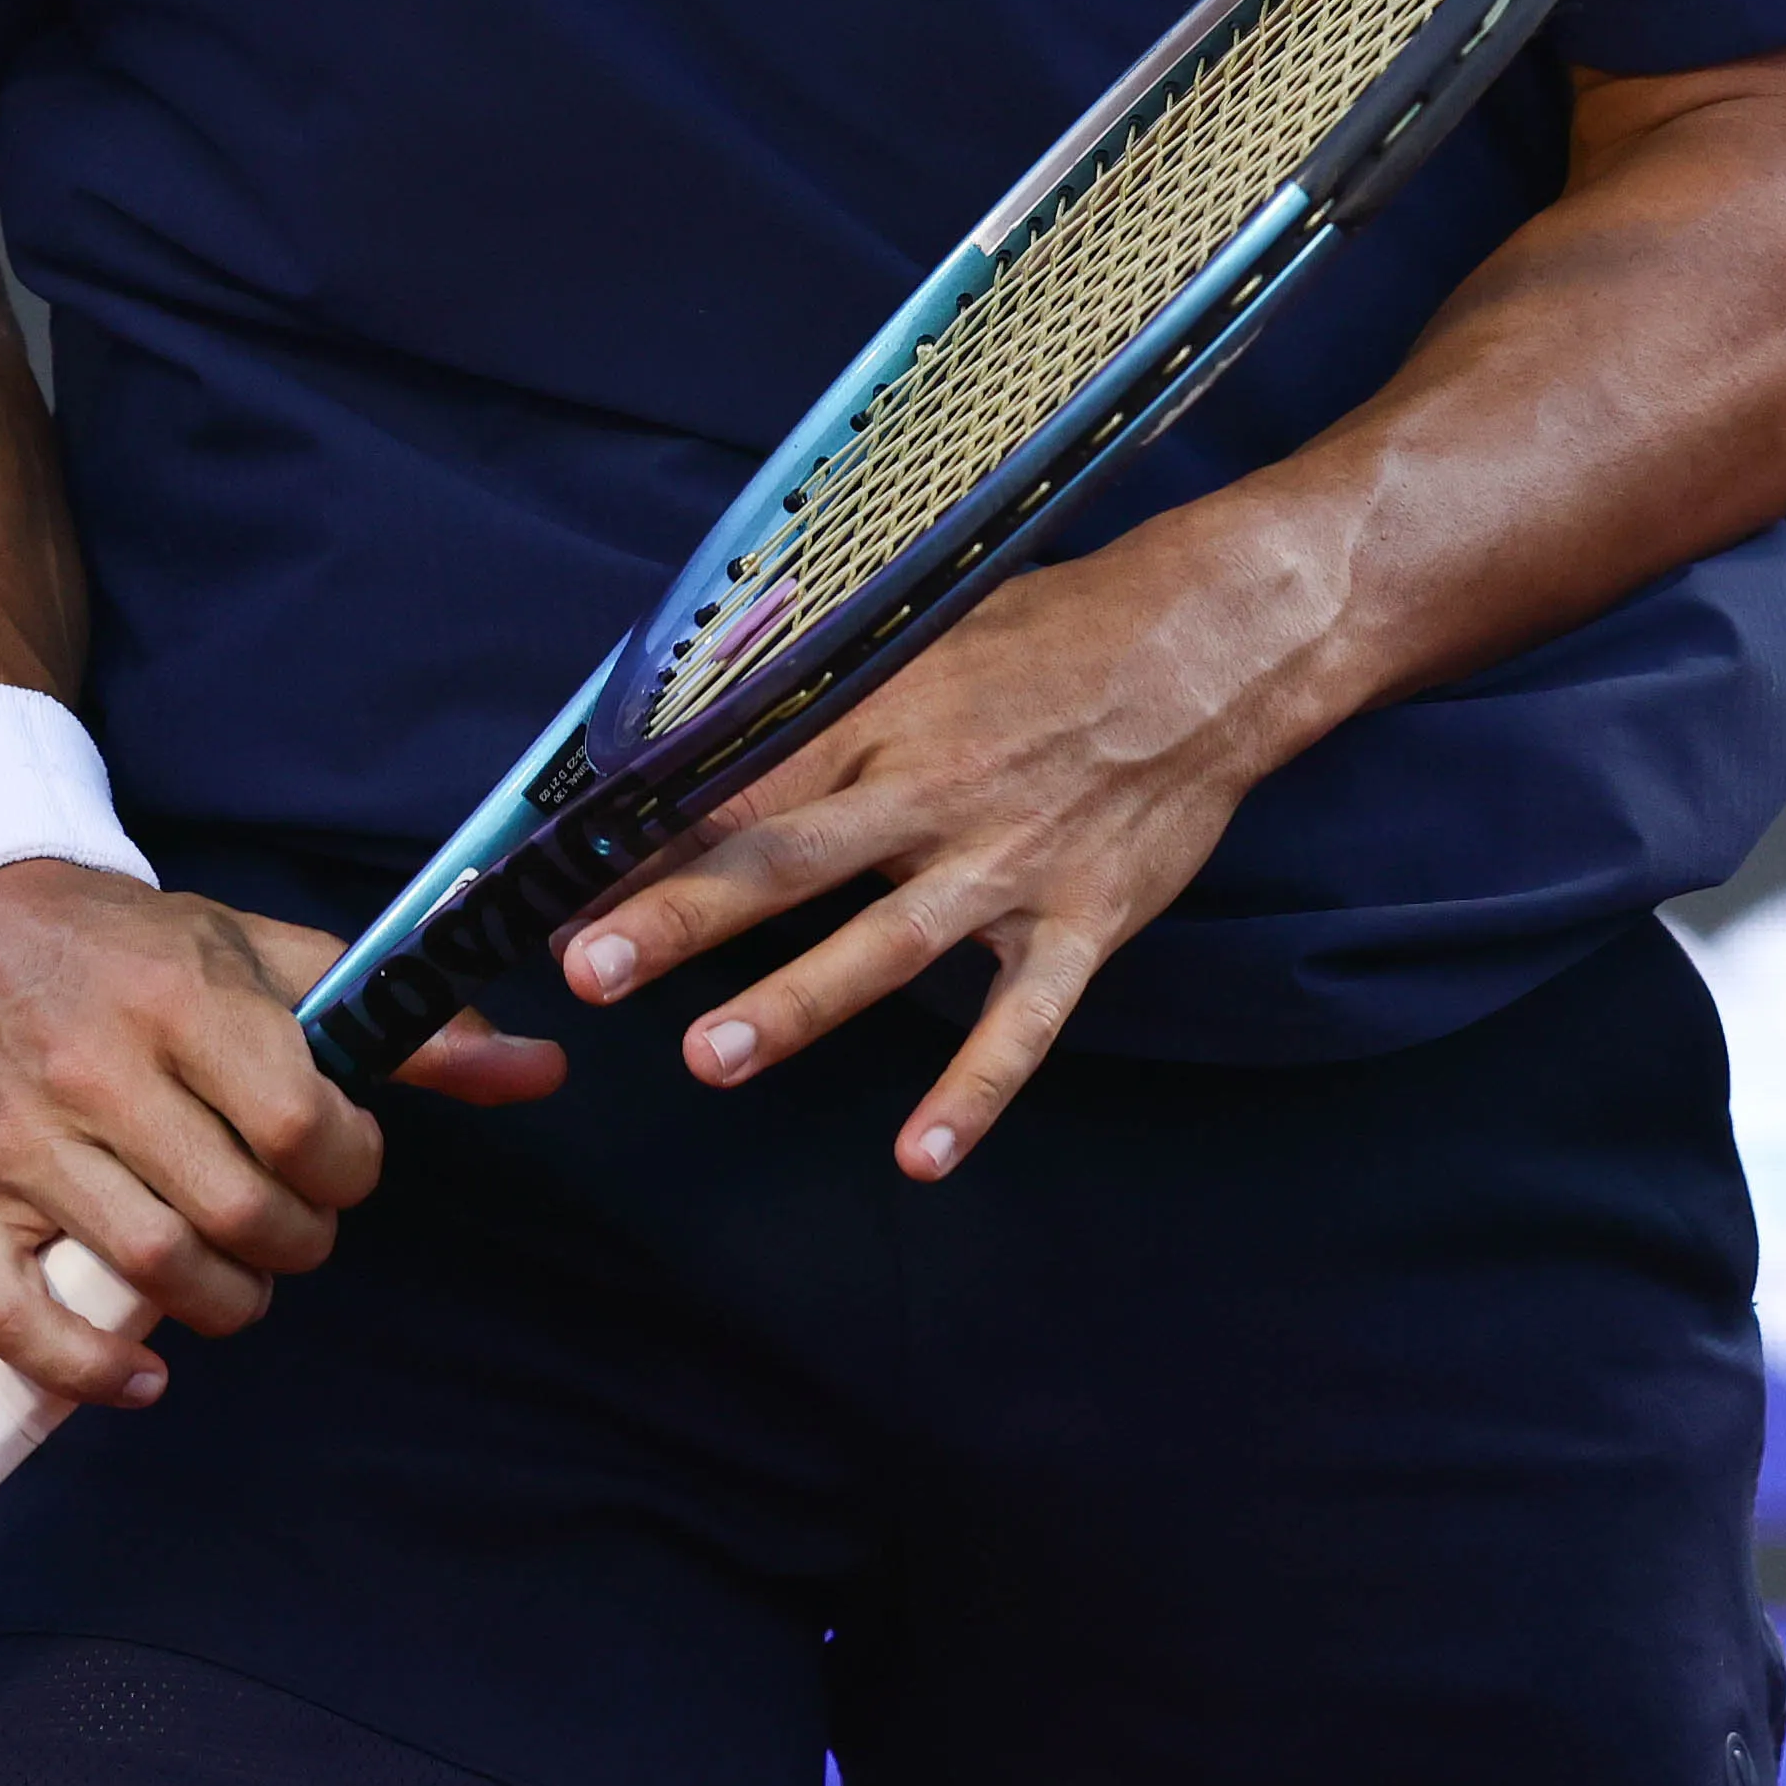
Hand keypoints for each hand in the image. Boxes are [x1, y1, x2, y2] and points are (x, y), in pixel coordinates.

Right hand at [0, 859, 564, 1407]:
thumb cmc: (141, 953)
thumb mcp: (275, 960)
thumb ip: (407, 1028)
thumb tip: (542, 1072)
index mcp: (182, 1000)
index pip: (298, 1125)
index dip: (348, 1167)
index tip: (345, 1160)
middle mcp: (94, 1071)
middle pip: (235, 1214)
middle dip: (298, 1241)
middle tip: (297, 1223)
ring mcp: (17, 1143)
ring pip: (149, 1271)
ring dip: (225, 1301)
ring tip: (240, 1273)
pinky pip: (16, 1321)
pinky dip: (88, 1370)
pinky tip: (145, 1374)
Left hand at [548, 502, 1339, 1183]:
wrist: (1218, 643)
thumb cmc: (1065, 628)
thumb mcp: (935, 630)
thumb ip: (837, 689)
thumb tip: (725, 721)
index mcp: (889, 715)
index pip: (750, 784)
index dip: (655, 839)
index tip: (566, 889)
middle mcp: (937, 793)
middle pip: (790, 862)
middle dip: (684, 919)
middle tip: (593, 970)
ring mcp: (1011, 866)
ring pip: (888, 946)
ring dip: (797, 1003)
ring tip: (712, 1058)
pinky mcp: (1085, 921)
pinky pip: (1022, 1020)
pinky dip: (975, 1090)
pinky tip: (921, 1156)